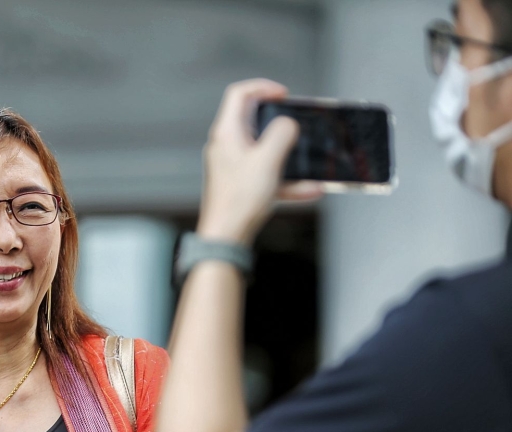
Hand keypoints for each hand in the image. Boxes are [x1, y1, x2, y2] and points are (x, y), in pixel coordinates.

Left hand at [198, 78, 322, 245]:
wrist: (226, 237)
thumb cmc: (240, 199)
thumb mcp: (268, 160)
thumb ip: (282, 134)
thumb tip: (287, 125)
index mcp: (227, 133)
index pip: (239, 94)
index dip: (263, 88)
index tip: (284, 96)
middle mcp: (226, 147)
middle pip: (252, 122)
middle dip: (280, 123)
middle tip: (297, 124)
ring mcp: (232, 167)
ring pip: (264, 152)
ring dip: (289, 156)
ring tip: (309, 162)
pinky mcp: (239, 186)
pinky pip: (267, 176)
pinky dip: (287, 181)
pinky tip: (311, 191)